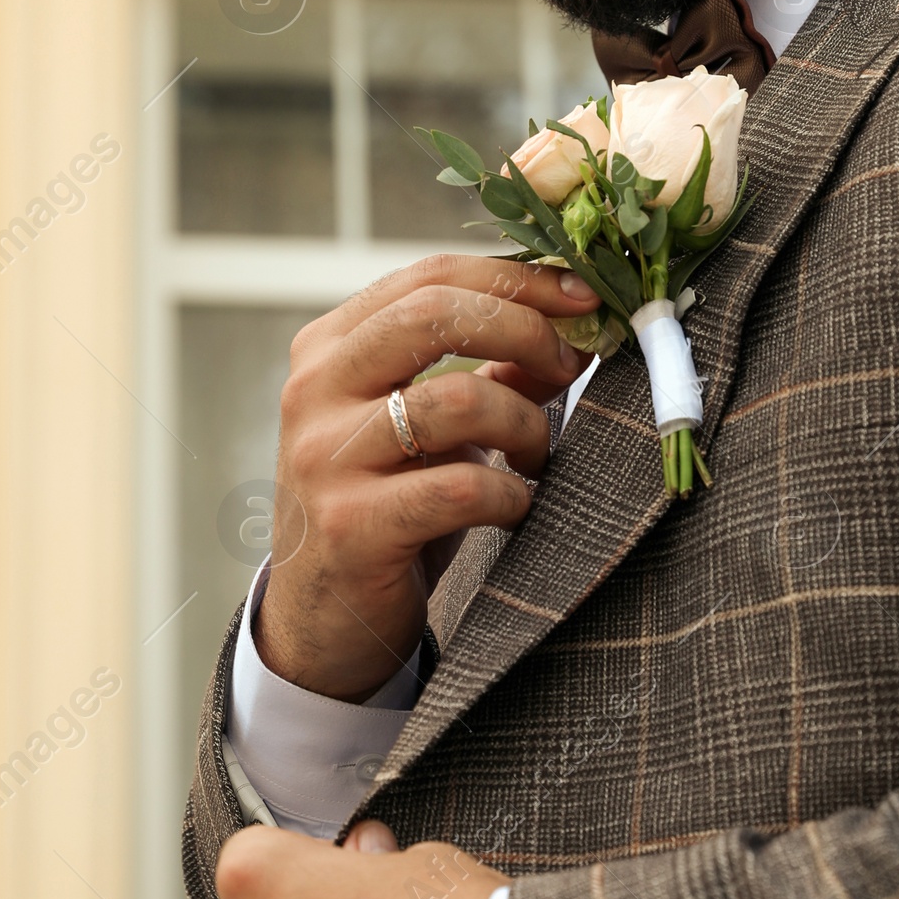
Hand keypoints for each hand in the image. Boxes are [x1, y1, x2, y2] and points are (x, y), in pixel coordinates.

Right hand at [259, 255, 598, 700]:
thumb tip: (572, 330)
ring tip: (536, 457)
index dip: (516, 278)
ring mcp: (325, 457)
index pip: (428, 278)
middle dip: (526, 331)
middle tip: (572, 365)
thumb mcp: (429, 428)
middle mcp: (314, 390)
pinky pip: (462, 488)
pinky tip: (516, 506)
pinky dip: (511, 494)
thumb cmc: (388, 506)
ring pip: (459, 400)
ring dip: (526, 425)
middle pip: (435, 316)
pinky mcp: (350, 526)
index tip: (583, 297)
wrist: (323, 620)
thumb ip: (488, 373)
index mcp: (329, 348)